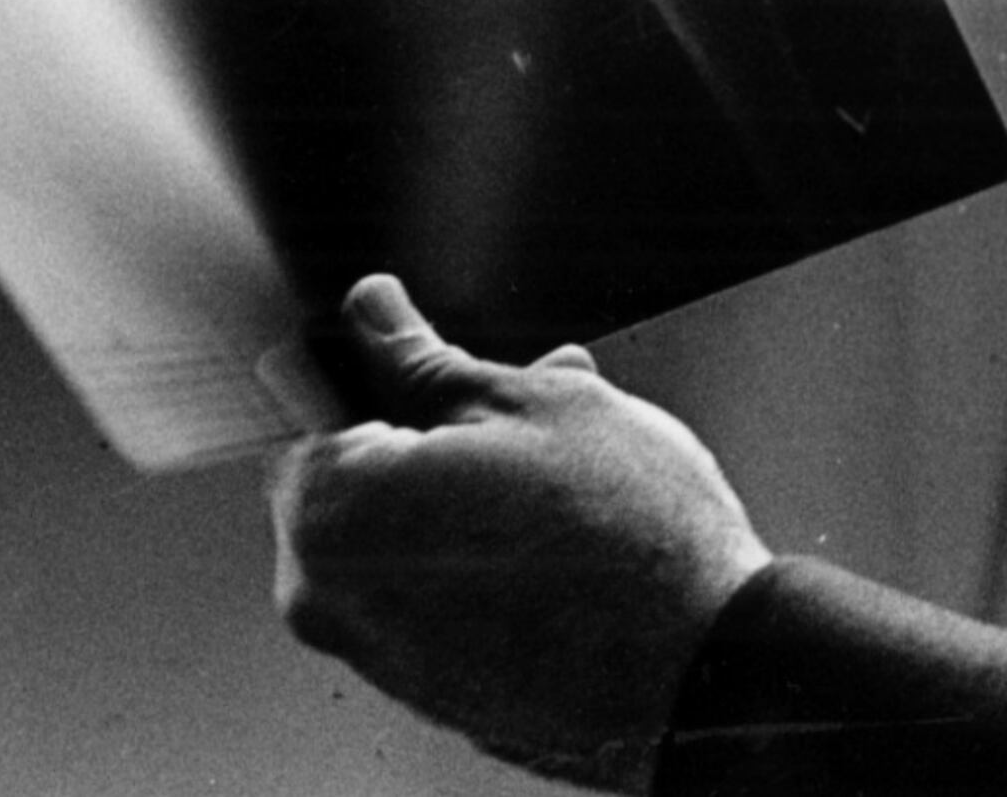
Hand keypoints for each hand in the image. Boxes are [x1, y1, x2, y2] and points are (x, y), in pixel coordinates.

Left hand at [268, 276, 774, 789]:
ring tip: (556, 479)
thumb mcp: (533, 404)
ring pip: (395, 542)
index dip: (374, 369)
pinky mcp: (432, 694)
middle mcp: (332, 600)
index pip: (303, 407)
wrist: (703, 666)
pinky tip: (554, 542)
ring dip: (456, 500)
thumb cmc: (630, 538)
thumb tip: (372, 313)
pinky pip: (428, 604)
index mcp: (333, 512)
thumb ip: (425, 360)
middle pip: (349, 480)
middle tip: (517, 417)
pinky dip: (473, 567)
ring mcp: (380, 658)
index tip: (418, 355)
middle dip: (426, 436)